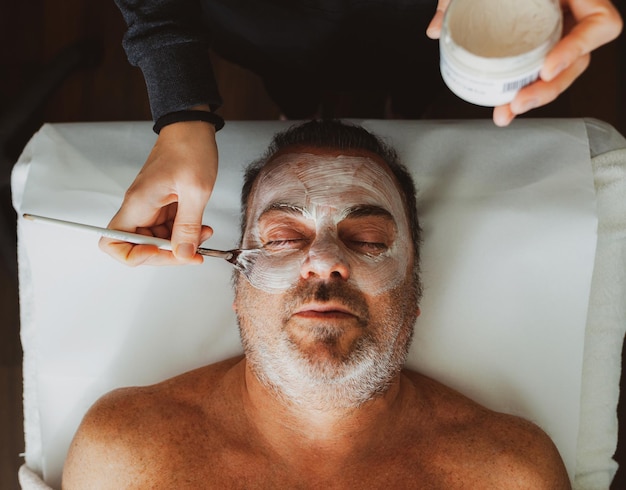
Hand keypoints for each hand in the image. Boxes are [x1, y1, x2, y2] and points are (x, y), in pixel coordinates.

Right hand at [99, 120, 217, 265]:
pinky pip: (168, 228)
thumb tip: (183, 255)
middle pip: (138, 247)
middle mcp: (139, 207)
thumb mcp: (195, 191)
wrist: (192, 126)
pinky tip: (202, 228)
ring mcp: (150, 206)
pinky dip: (185, 232)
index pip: (112, 242)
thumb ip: (188, 227)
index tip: (160, 253)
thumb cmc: (190, 148)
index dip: (132, 256)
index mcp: (138, 203)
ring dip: (181, 244)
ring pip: (157, 240)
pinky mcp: (162, 204)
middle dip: (167, 255)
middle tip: (192, 254)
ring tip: (204, 235)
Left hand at [426, 0, 622, 125]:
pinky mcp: (544, 46)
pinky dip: (521, 88)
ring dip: (534, 96)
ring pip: (560, 72)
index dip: (576, 49)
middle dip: (548, 89)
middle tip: (518, 102)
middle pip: (578, 61)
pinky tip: (503, 106)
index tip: (546, 67)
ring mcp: (561, 31)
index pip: (599, 25)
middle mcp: (574, 14)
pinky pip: (539, 70)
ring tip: (506, 112)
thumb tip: (436, 28)